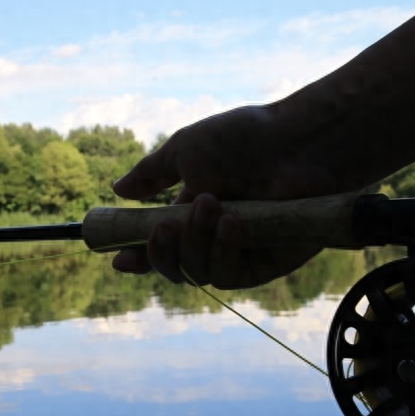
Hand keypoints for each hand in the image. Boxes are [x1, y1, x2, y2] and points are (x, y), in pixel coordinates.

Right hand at [109, 104, 352, 288]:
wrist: (298, 142)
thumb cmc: (247, 140)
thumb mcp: (187, 151)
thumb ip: (152, 174)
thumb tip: (117, 189)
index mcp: (192, 216)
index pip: (162, 247)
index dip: (139, 257)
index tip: (119, 259)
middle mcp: (214, 239)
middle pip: (175, 268)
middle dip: (162, 252)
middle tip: (164, 227)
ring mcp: (240, 253)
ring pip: (198, 274)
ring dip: (194, 244)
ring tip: (209, 203)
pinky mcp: (266, 265)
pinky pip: (230, 275)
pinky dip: (224, 250)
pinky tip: (231, 223)